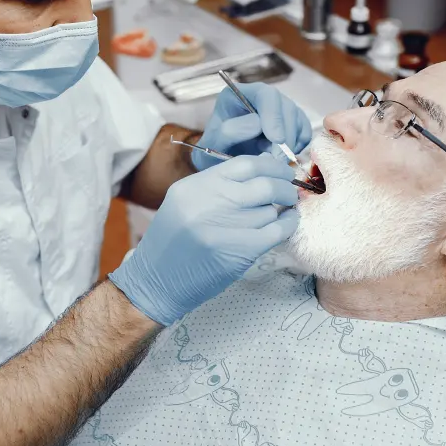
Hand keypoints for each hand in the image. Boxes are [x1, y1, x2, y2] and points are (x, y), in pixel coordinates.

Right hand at [110, 154, 299, 324]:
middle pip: (264, 184)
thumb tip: (266, 164)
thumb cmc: (173, 241)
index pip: (245, 164)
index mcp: (194, 185)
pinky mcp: (238, 252)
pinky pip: (276, 231)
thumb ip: (220, 183)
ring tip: (280, 213)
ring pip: (270, 210)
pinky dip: (288, 225)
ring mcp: (223, 227)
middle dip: (284, 185)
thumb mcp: (186, 201)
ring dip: (281, 210)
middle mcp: (208, 202)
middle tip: (289, 191)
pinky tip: (286, 224)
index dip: (270, 165)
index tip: (279, 171)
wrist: (156, 282)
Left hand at [192, 83, 311, 170]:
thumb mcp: (213, 144)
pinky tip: (281, 158)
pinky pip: (304, 133)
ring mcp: (278, 109)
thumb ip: (230, 131)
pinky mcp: (291, 124)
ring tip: (272, 161)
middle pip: (286, 106)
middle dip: (286, 134)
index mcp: (237, 94)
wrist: (223, 166)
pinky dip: (298, 147)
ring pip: (297, 119)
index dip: (274, 115)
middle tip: (278, 159)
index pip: (265, 94)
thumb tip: (257, 123)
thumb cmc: (214, 153)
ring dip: (291, 144)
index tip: (276, 140)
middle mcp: (261, 97)